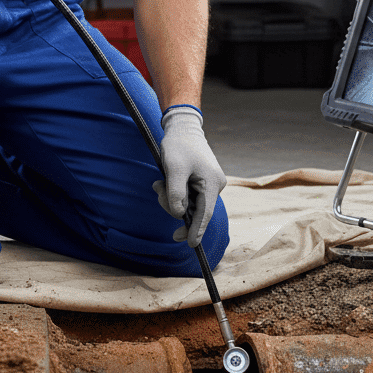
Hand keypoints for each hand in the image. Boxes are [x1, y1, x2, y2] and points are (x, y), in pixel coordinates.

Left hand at [152, 107, 226, 248]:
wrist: (183, 127)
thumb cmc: (179, 145)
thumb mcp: (174, 168)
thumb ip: (176, 193)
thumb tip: (179, 214)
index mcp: (212, 183)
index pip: (205, 214)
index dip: (196, 230)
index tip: (190, 245)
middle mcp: (215, 186)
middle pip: (195, 209)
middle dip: (174, 207)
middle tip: (158, 191)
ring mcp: (209, 184)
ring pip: (189, 203)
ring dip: (171, 198)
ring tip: (159, 183)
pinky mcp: (201, 181)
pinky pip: (188, 195)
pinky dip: (174, 192)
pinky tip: (163, 182)